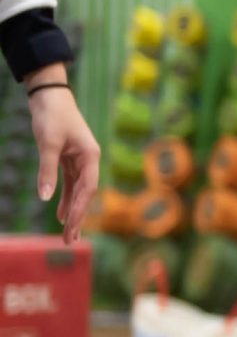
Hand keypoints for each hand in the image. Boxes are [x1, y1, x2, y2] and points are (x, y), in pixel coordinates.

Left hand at [27, 78, 99, 241]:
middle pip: (85, 195)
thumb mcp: (48, 143)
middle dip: (77, 218)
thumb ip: (47, 171)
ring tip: (67, 234)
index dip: (79, 209)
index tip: (70, 227)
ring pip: (78, 192)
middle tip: (70, 241)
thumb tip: (45, 198)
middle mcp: (89, 161)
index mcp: (91, 156)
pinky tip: (60, 213)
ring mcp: (80, 160)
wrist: (50, 95)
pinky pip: (70, 184)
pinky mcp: (69, 159)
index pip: (87, 189)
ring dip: (72, 212)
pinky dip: (65, 198)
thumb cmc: (52, 116)